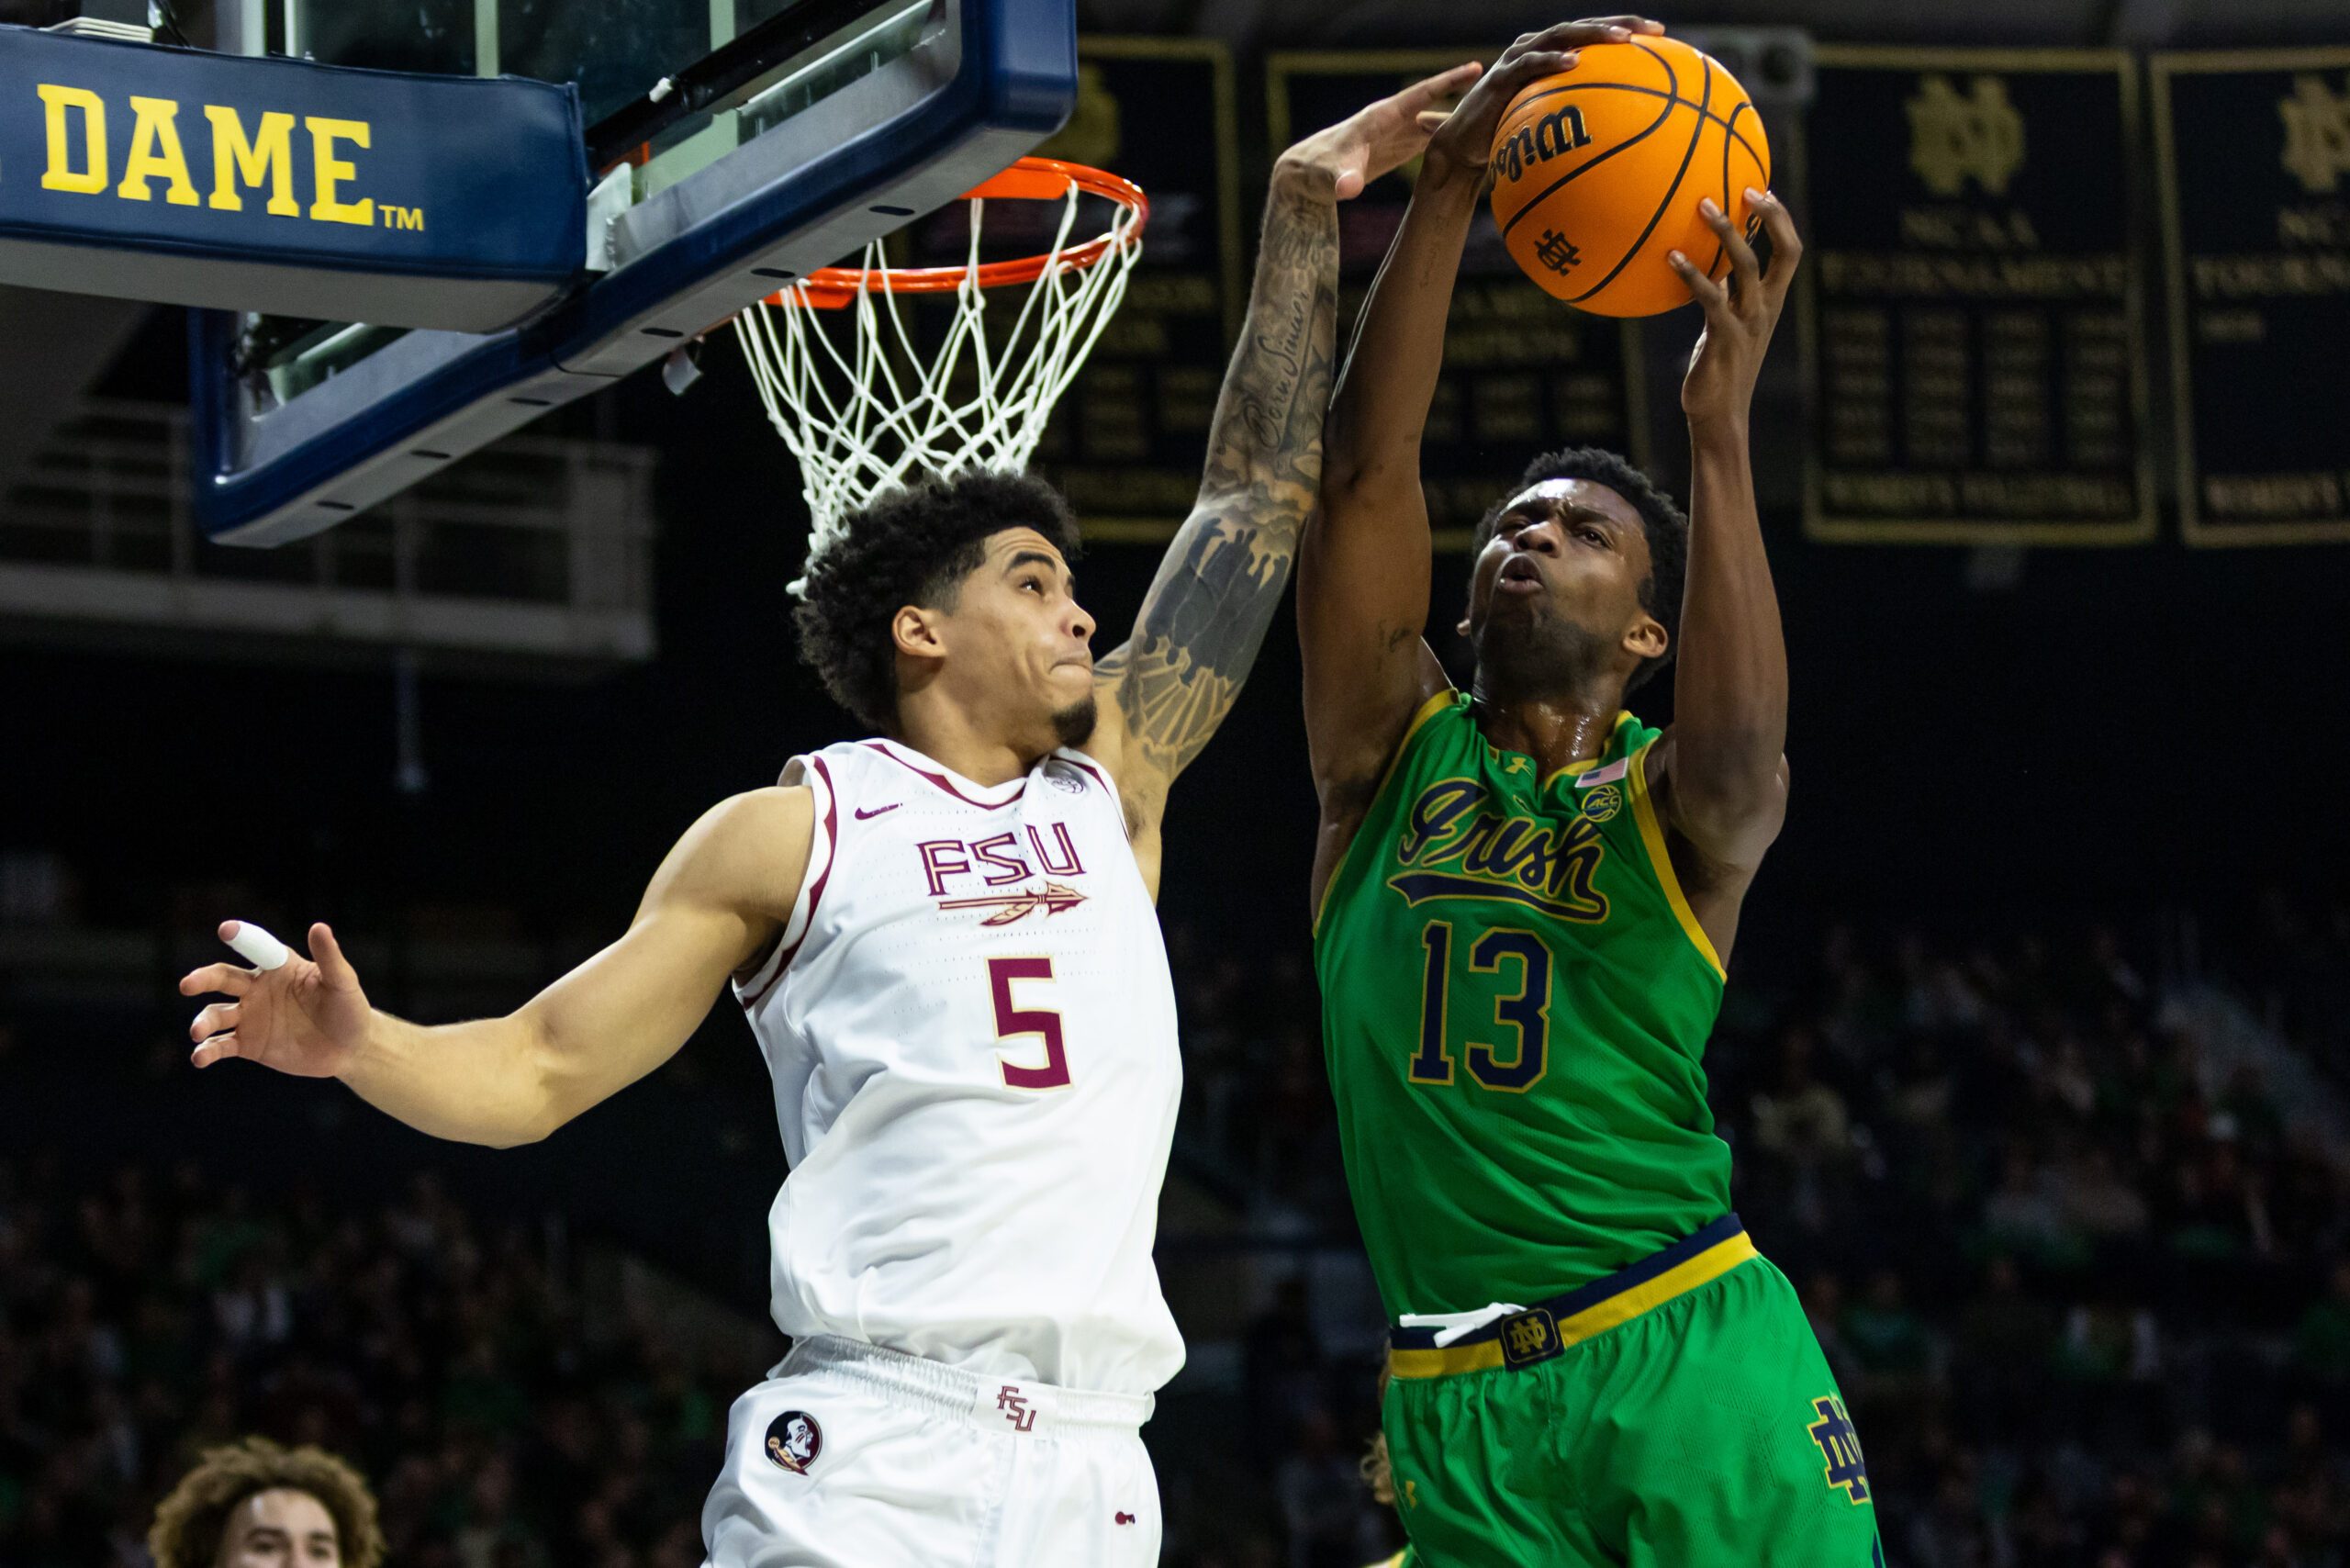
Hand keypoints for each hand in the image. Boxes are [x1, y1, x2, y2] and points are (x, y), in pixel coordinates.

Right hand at [180, 920, 371, 1075]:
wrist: (350, 1048)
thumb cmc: (348, 1008)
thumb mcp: (342, 982)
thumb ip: (329, 957)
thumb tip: (319, 926)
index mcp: (278, 967)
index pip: (256, 948)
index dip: (241, 937)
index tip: (226, 929)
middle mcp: (258, 988)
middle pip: (223, 978)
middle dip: (203, 979)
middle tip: (188, 985)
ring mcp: (250, 1016)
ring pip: (216, 1014)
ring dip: (204, 1021)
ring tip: (198, 1031)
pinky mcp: (248, 1044)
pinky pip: (221, 1046)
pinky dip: (207, 1051)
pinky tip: (200, 1058)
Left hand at [1278, 62, 1484, 200]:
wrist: (1303, 177)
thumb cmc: (1314, 172)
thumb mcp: (1328, 177)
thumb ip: (1341, 180)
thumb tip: (1348, 189)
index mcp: (1381, 117)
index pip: (1421, 94)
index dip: (1448, 82)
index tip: (1476, 68)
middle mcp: (1393, 121)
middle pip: (1437, 107)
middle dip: (1466, 101)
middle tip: (1503, 96)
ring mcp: (1397, 134)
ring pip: (1437, 124)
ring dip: (1462, 124)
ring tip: (1497, 122)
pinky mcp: (1397, 149)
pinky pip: (1431, 141)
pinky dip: (1451, 142)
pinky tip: (1473, 146)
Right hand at [1418, 18, 1665, 180]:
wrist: (1463, 149)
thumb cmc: (1508, 141)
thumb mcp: (1548, 129)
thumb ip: (1577, 123)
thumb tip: (1624, 144)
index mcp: (1551, 55)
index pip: (1593, 36)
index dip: (1627, 29)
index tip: (1662, 34)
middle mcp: (1536, 48)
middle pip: (1583, 27)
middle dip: (1620, 24)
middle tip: (1652, 29)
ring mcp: (1517, 58)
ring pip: (1561, 35)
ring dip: (1593, 35)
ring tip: (1622, 38)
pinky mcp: (1500, 76)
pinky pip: (1530, 64)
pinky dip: (1552, 61)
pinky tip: (1575, 62)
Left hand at [1670, 187, 1801, 431]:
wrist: (1718, 417)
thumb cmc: (1717, 371)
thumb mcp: (1723, 326)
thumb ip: (1721, 295)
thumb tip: (1703, 265)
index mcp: (1771, 303)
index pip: (1790, 253)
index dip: (1781, 220)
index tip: (1761, 190)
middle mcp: (1766, 309)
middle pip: (1784, 253)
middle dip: (1771, 217)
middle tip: (1744, 188)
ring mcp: (1748, 323)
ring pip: (1746, 267)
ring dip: (1725, 233)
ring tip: (1702, 205)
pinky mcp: (1724, 338)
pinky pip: (1710, 297)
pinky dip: (1692, 273)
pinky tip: (1669, 256)